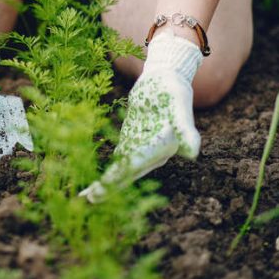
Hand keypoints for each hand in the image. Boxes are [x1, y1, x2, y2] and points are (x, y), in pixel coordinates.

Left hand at [80, 30, 202, 202]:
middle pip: (128, 172)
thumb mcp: (179, 105)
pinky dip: (107, 172)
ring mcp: (142, 148)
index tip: (103, 186)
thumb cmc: (174, 89)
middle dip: (109, 186)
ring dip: (105, 184)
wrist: (166, 77)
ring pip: (122, 170)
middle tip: (88, 200)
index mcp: (164, 147)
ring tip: (86, 198)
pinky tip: (92, 183)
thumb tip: (192, 152)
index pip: (138, 163)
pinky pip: (118, 160)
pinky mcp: (132, 141)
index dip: (120, 175)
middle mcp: (154, 153)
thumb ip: (185, 128)